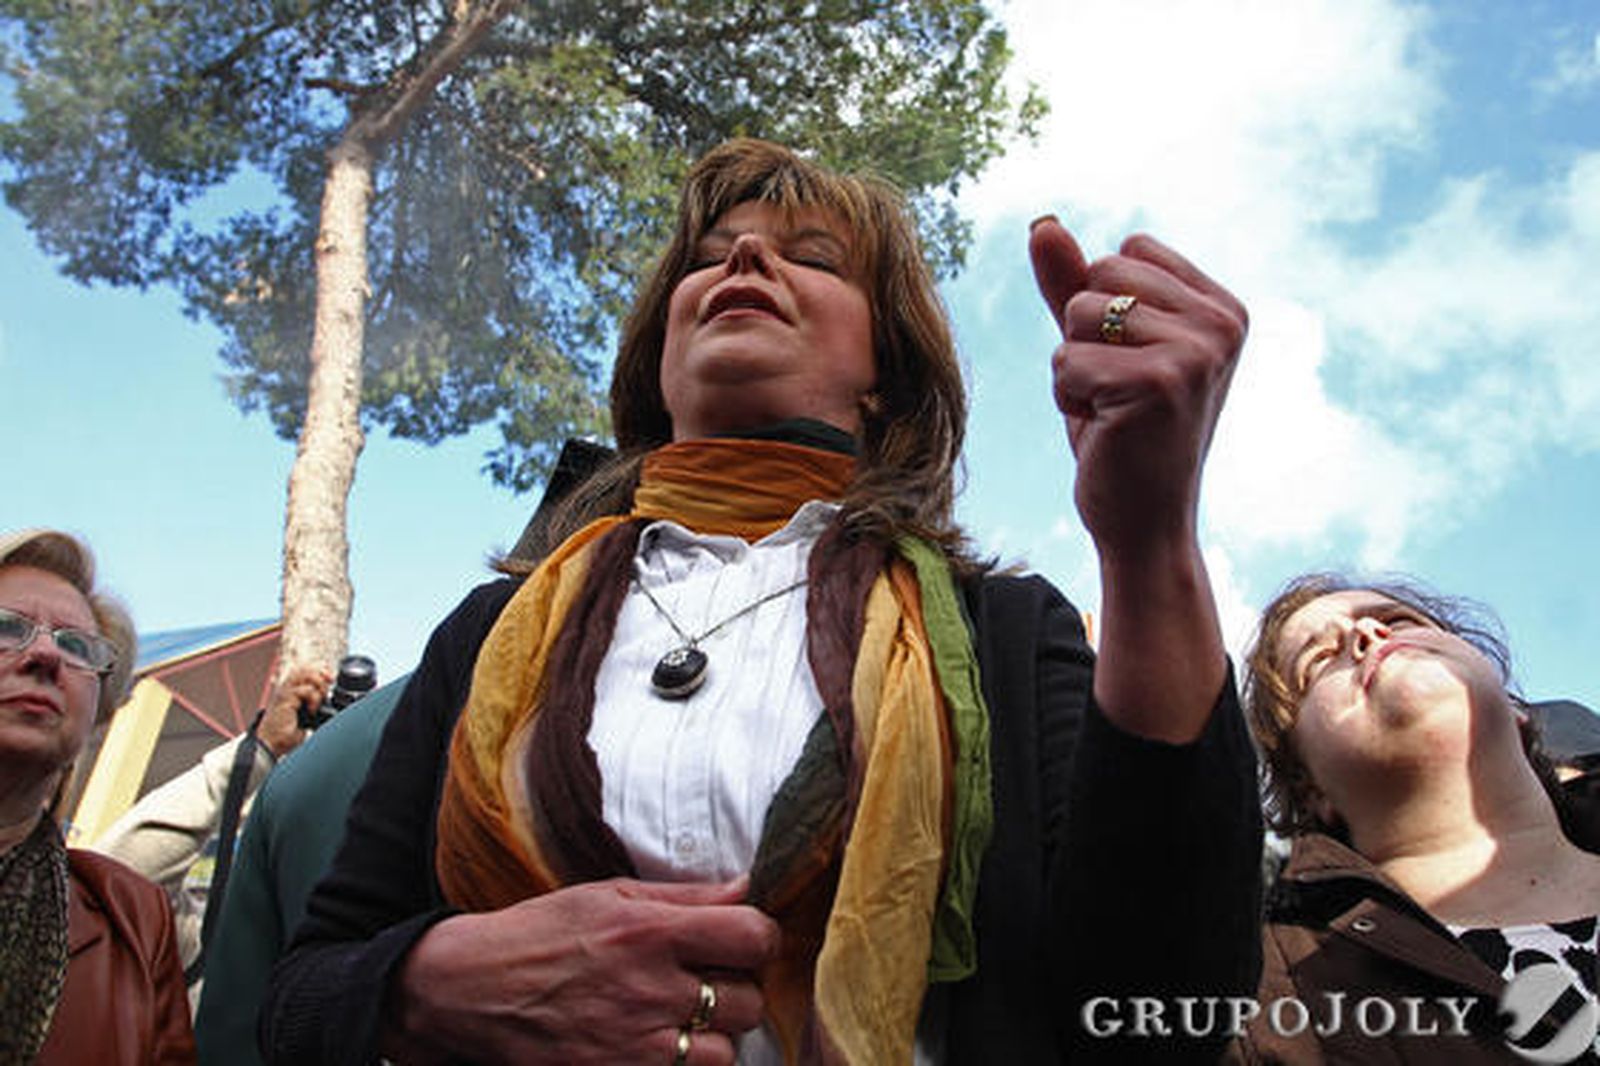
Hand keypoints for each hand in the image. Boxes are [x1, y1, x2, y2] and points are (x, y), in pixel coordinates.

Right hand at [254, 664, 332, 758]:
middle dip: (322, 675)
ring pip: (306, 675)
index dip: (320, 671)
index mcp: (291, 690)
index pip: (306, 670)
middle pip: (307, 669)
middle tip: (328, 688)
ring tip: (319, 700)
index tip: (331, 679)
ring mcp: (285, 692)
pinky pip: (305, 690)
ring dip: (318, 685)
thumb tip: (332, 704)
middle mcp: (287, 688)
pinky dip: (313, 699)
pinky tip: (311, 711)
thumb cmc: (287, 733)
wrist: (272, 744)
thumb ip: (316, 707)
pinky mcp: (285, 699)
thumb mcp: (307, 718)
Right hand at [386, 878, 776, 1064]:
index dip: (761, 937)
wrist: (473, 989)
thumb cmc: (542, 932)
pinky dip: (684, 1062)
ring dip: (715, 1035)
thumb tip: (748, 886)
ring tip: (685, 1016)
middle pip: (747, 1000)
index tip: (746, 939)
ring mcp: (636, 1045)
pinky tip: (662, 1042)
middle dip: (736, 989)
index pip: (753, 937)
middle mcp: (650, 990)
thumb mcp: (610, 894)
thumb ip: (685, 895)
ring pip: (725, 1051)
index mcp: (651, 932)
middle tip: (708, 979)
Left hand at [1028, 217, 1246, 561]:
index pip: (1126, 251)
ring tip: (1112, 410)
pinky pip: (1067, 360)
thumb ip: (1074, 284)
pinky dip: (1069, 398)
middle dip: (1085, 336)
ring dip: (1074, 369)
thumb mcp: (1100, 347)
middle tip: (1118, 391)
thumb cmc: (1122, 433)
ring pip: (1079, 317)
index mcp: (1222, 306)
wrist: (1145, 523)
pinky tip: (1106, 429)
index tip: (1133, 363)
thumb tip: (1042, 223)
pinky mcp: (1159, 382)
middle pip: (1101, 275)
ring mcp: (1197, 351)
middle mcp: (1222, 322)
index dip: (1105, 307)